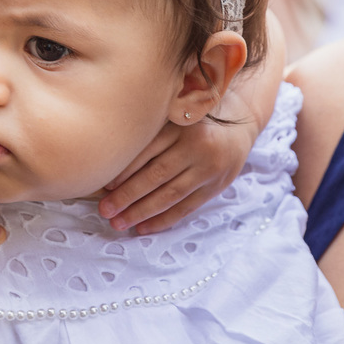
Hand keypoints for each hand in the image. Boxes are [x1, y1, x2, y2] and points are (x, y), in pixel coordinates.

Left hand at [99, 118, 254, 234]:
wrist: (239, 126)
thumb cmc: (195, 120)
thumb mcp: (175, 116)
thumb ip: (150, 131)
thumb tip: (113, 158)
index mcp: (182, 125)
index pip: (147, 150)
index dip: (124, 169)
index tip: (104, 185)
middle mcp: (197, 146)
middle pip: (156, 175)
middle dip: (127, 195)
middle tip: (105, 209)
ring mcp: (209, 169)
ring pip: (170, 195)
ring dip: (141, 212)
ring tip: (118, 223)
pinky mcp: (216, 186)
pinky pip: (186, 208)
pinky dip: (163, 220)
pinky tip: (143, 228)